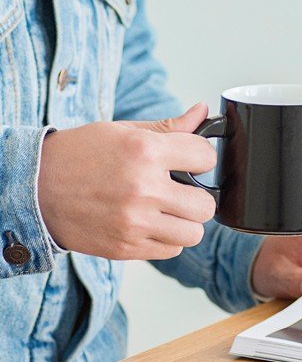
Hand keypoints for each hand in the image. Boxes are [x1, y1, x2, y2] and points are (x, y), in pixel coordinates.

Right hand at [38, 104, 216, 259]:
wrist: (35, 188)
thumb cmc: (81, 155)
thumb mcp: (123, 132)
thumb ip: (169, 127)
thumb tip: (202, 112)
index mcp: (144, 152)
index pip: (206, 157)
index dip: (201, 158)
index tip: (191, 160)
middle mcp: (142, 189)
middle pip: (206, 205)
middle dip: (197, 196)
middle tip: (179, 191)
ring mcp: (134, 222)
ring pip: (194, 233)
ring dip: (185, 222)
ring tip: (166, 210)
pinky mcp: (126, 247)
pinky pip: (172, 250)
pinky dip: (166, 239)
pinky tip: (150, 223)